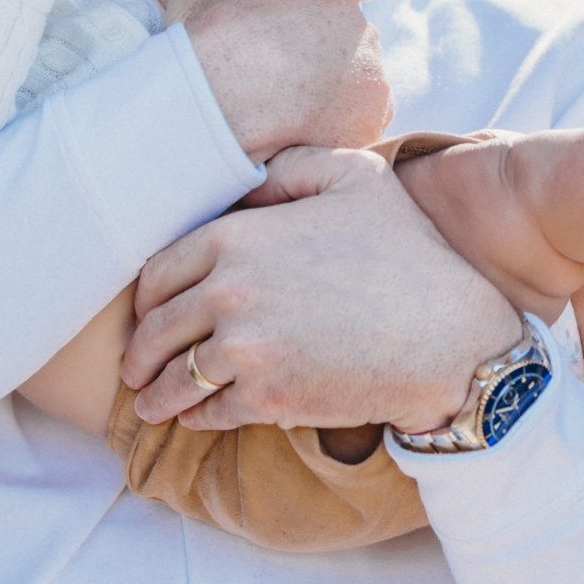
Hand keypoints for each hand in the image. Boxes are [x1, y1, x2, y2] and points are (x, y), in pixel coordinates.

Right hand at [104, 0, 391, 159]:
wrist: (221, 97)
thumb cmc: (210, 34)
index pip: (323, 11)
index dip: (294, 33)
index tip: (266, 50)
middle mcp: (364, 37)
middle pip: (342, 52)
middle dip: (315, 66)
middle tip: (272, 84)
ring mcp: (372, 84)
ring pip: (352, 91)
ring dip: (327, 100)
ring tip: (283, 112)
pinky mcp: (367, 126)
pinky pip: (354, 129)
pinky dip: (332, 133)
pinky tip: (297, 135)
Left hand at [122, 145, 519, 434]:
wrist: (449, 337)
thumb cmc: (408, 254)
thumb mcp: (356, 179)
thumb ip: (292, 165)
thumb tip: (247, 177)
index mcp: (237, 238)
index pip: (159, 272)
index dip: (146, 297)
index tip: (146, 312)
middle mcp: (229, 294)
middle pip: (157, 330)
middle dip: (139, 352)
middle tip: (134, 366)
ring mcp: (245, 351)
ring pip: (176, 379)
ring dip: (156, 395)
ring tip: (151, 403)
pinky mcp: (266, 398)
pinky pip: (209, 413)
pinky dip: (195, 417)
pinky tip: (195, 417)